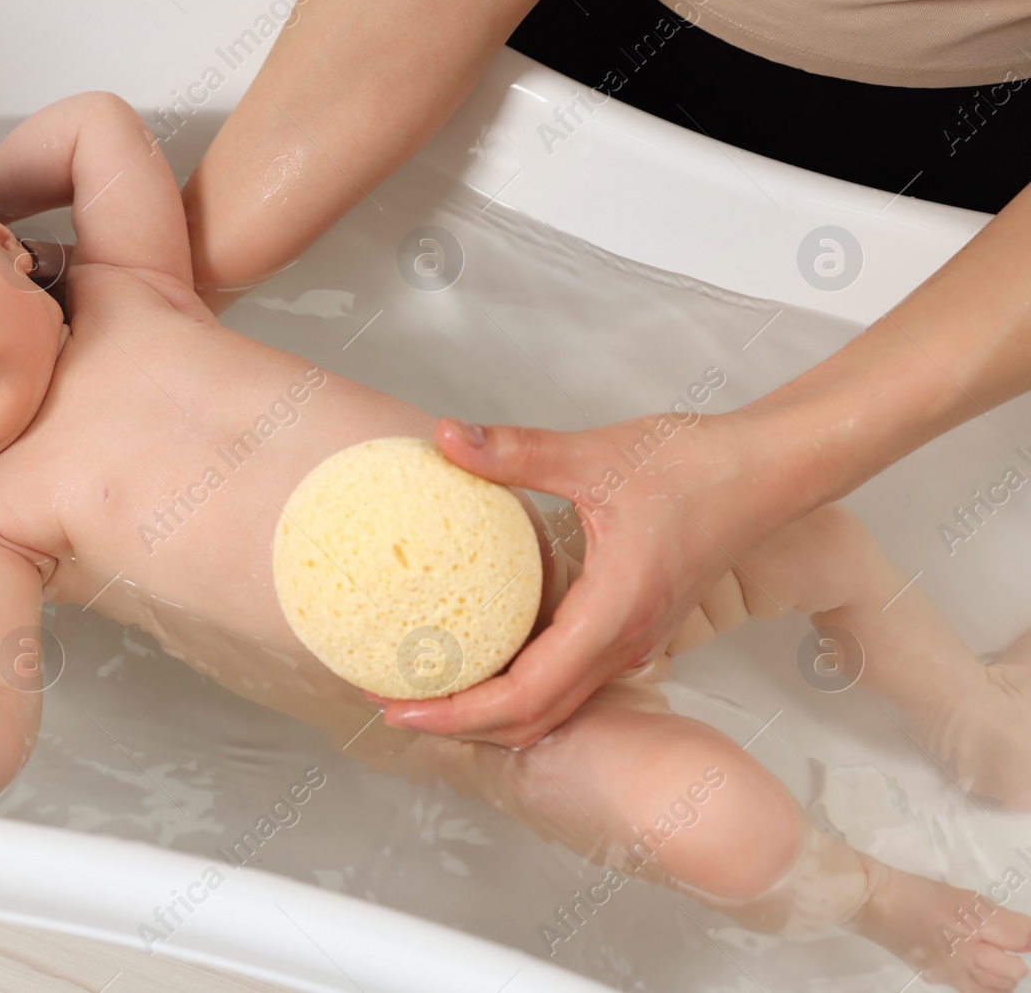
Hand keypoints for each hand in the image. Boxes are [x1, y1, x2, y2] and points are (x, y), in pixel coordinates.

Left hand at [381, 412, 791, 746]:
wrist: (774, 470)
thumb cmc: (698, 465)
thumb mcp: (597, 454)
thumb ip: (516, 451)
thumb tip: (447, 437)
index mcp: (613, 615)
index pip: (523, 696)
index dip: (454, 713)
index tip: (395, 707)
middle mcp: (624, 644)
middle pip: (530, 720)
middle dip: (456, 722)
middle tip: (386, 698)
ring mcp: (634, 642)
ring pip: (552, 706)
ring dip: (486, 708)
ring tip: (424, 682)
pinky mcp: (635, 626)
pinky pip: (568, 678)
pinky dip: (518, 684)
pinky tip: (480, 652)